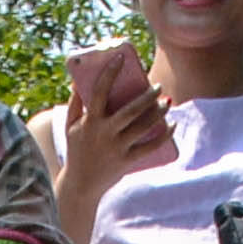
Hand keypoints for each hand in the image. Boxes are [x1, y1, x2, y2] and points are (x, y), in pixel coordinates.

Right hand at [59, 61, 172, 222]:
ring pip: (143, 127)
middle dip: (147, 96)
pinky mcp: (126, 161)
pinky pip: (150, 147)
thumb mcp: (70, 126)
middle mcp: (104, 133)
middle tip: (158, 86)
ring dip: (158, 113)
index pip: (99, 91)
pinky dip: (164, 136)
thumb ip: (75, 103)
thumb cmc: (76, 151)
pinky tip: (172, 126)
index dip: (109, 72)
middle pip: (130, 110)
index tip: (120, 57)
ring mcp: (116, 148)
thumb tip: (78, 80)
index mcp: (89, 121)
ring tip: (167, 102)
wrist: (79, 186)